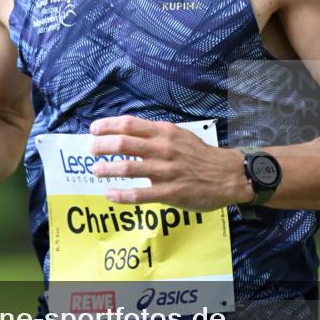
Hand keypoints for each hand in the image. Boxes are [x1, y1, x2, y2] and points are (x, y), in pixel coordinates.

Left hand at [89, 115, 250, 210]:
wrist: (228, 174)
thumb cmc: (200, 155)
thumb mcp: (179, 134)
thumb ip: (155, 134)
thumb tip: (129, 132)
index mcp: (164, 132)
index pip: (129, 124)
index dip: (107, 125)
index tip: (94, 129)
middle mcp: (163, 149)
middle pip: (124, 144)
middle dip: (102, 146)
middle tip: (91, 150)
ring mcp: (166, 171)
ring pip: (128, 168)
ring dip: (108, 169)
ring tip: (96, 170)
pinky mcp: (170, 193)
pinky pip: (140, 194)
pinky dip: (122, 195)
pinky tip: (110, 195)